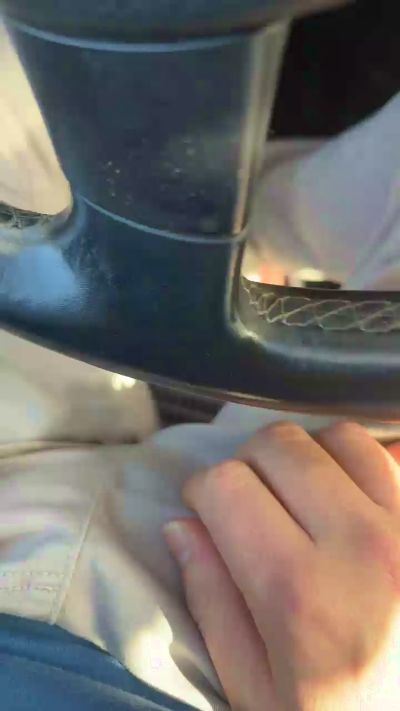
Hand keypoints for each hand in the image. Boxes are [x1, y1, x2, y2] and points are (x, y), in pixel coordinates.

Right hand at [164, 422, 399, 710]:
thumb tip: (183, 527)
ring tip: (301, 496)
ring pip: (339, 436)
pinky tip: (352, 500)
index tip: (205, 510)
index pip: (226, 485)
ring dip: (308, 457)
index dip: (201, 492)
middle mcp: (362, 545)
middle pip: (280, 445)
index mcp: (300, 593)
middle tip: (247, 501)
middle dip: (247, 464)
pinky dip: (364, 465)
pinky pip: (395, 456)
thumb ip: (213, 604)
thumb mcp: (257, 692)